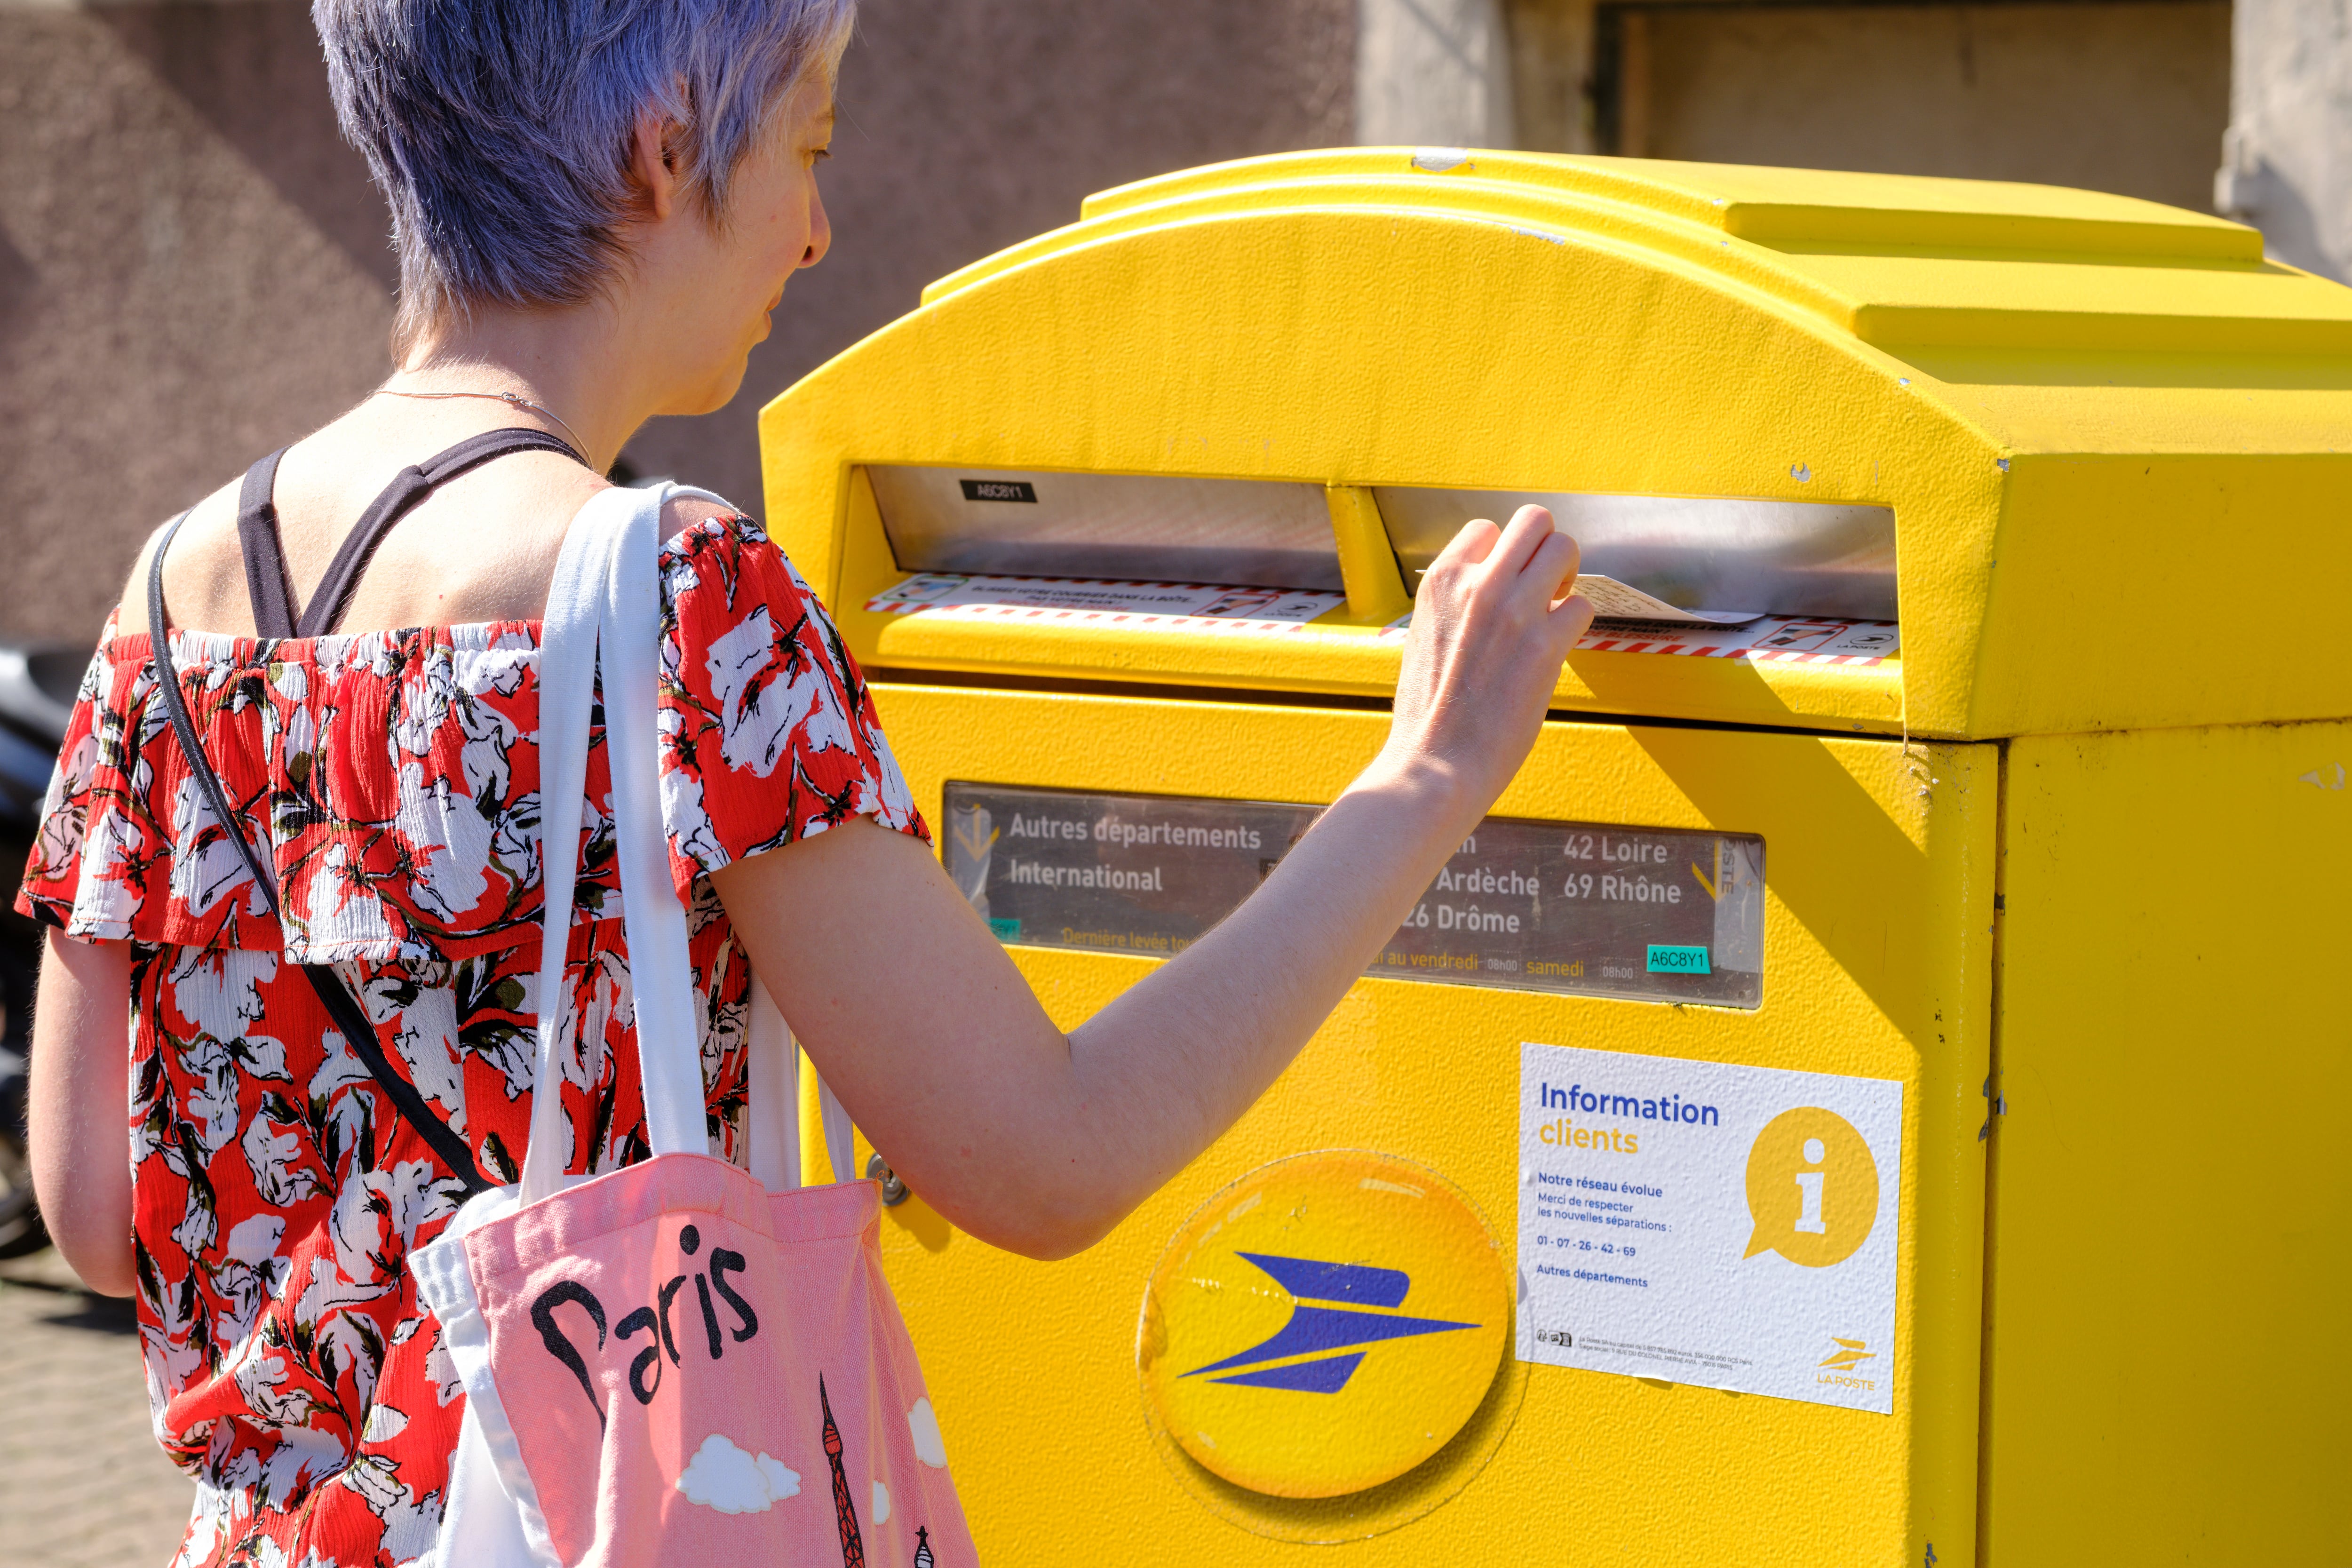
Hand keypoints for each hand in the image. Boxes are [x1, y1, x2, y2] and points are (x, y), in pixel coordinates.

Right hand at [1380, 504, 1593, 826]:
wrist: (1434, 763)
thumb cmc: (1427, 715)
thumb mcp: (1424, 636)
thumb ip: (1455, 604)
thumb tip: (1486, 594)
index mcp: (1440, 581)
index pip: (1485, 529)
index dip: (1503, 554)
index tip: (1506, 583)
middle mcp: (1477, 584)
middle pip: (1533, 522)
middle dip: (1545, 548)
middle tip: (1544, 585)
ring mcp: (1513, 611)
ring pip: (1565, 549)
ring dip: (1568, 577)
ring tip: (1555, 611)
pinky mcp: (1544, 646)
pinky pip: (1583, 606)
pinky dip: (1576, 623)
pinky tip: (1557, 648)